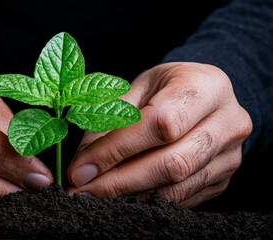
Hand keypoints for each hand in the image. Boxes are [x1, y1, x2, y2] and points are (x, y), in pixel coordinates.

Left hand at [67, 62, 251, 206]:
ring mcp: (230, 155)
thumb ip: (109, 119)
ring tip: (94, 194)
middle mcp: (227, 122)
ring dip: (128, 196)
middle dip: (118, 182)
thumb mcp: (137, 87)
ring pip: (175, 188)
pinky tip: (120, 195)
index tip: (80, 169)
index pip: (159, 124)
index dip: (116, 150)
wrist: (204, 96)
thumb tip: (82, 163)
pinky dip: (144, 201)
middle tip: (81, 190)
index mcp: (205, 86)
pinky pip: (180, 199)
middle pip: (171, 164)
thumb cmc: (165, 87)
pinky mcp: (223, 179)